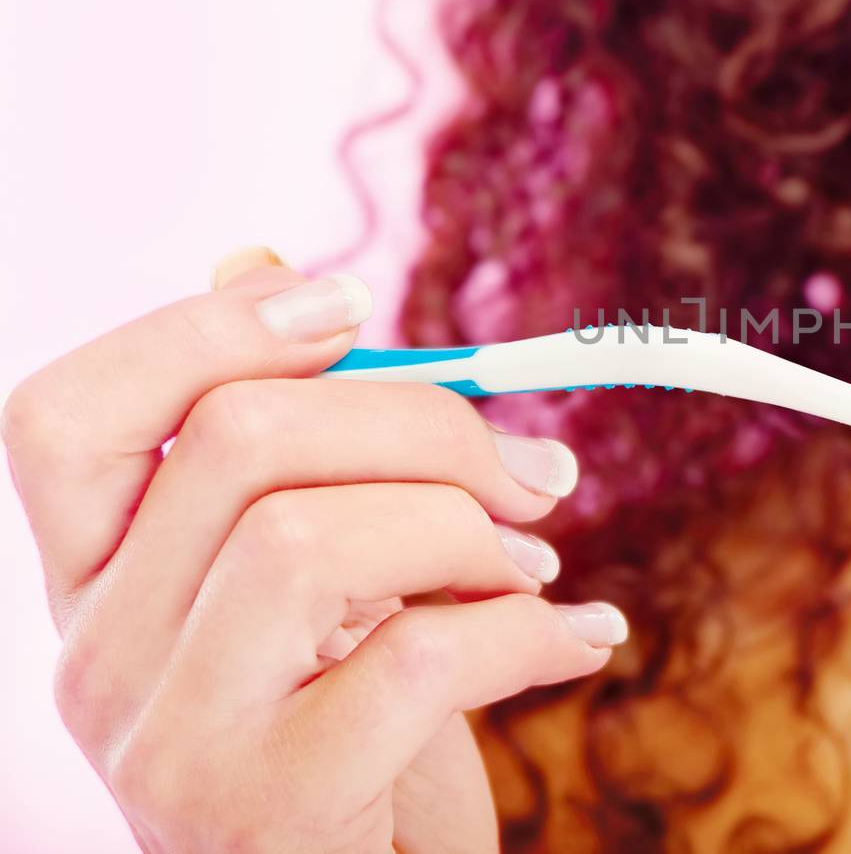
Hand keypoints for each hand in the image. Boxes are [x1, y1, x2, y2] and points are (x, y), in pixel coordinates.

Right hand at [2, 247, 625, 852]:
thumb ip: (292, 441)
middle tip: (533, 474)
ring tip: (535, 567)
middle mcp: (98, 654)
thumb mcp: (322, 576)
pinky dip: (532, 629)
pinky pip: (418, 653)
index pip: (66, 415)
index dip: (207, 329)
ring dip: (468, 528)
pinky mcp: (265, 806)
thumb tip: (261, 257)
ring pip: (311, 537)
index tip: (352, 310)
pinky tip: (579, 638)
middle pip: (234, 440)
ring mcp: (167, 739)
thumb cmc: (357, 725)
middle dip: (426, 423)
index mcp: (101, 578)